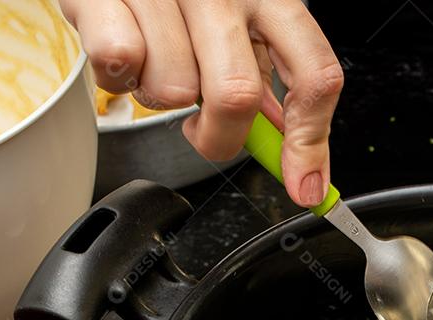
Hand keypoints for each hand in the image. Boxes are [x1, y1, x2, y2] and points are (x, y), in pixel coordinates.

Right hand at [58, 0, 343, 206]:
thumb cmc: (180, 2)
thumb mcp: (236, 31)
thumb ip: (267, 83)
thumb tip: (298, 154)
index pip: (314, 74)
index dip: (311, 142)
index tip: (305, 187)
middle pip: (238, 96)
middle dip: (218, 137)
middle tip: (203, 130)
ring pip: (173, 89)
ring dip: (160, 96)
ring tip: (156, 65)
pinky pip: (120, 61)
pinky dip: (117, 77)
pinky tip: (127, 55)